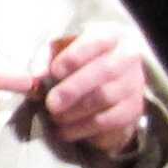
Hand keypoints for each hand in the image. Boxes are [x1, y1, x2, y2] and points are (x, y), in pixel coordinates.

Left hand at [28, 31, 149, 161]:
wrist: (111, 84)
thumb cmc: (79, 63)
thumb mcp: (61, 52)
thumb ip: (45, 61)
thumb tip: (34, 79)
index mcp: (109, 36)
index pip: (96, 41)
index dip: (74, 57)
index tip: (54, 71)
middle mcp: (127, 58)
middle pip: (104, 71)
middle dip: (73, 89)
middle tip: (51, 103)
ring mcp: (133, 85)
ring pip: (106, 98)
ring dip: (75, 112)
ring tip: (55, 117)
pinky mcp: (133, 110)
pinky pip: (108, 122)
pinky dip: (82, 129)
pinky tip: (65, 130)